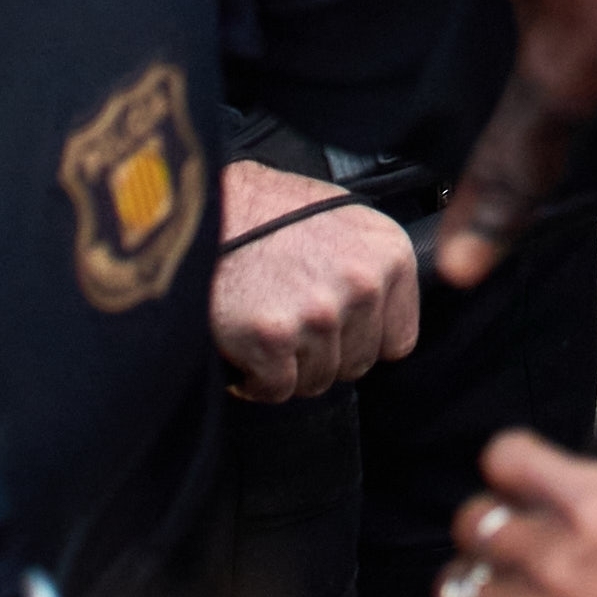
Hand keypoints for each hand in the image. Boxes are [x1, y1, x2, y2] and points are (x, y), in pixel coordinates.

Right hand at [209, 164, 421, 399]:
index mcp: (387, 254)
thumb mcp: (338, 218)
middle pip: (357, 364)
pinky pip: (275, 389)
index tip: (336, 330)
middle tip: (289, 322)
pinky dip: (254, 378)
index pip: (398, 338)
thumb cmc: (263, 210)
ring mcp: (319, 312)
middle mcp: (362, 284)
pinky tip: (243, 344)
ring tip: (263, 322)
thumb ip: (367, 264)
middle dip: (322, 354)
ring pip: (316, 380)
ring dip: (287, 365)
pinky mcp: (274, 338)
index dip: (361, 340)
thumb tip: (380, 308)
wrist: (198, 207)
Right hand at [415, 430, 596, 596]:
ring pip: (480, 527)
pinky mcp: (590, 497)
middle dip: (485, 586)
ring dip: (497, 525)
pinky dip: (511, 460)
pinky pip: (514, 460)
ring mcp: (554, 558)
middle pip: (463, 593)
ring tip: (526, 521)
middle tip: (517, 576)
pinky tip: (524, 469)